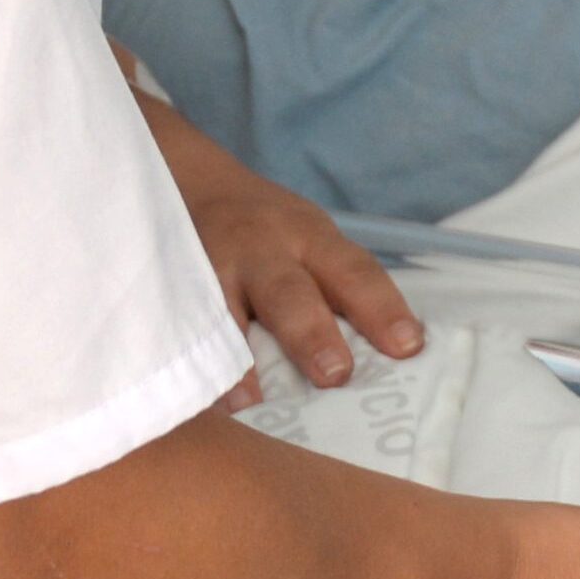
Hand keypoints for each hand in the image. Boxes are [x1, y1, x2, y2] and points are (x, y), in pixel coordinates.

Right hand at [112, 40, 422, 408]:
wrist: (188, 179)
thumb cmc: (266, 231)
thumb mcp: (309, 239)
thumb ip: (338, 288)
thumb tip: (390, 356)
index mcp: (311, 238)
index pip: (355, 273)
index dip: (382, 309)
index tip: (408, 347)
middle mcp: (263, 249)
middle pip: (290, 292)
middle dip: (312, 333)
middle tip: (335, 373)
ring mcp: (211, 264)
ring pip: (224, 308)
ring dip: (238, 355)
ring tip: (248, 399)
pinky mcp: (171, 282)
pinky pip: (178, 319)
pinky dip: (185, 354)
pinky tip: (192, 391)